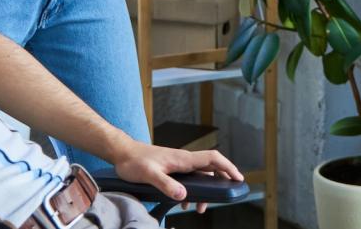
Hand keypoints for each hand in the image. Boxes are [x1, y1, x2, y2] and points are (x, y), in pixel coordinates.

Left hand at [111, 142, 243, 203]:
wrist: (122, 153)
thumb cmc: (134, 161)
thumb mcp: (149, 175)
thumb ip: (166, 185)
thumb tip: (183, 195)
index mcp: (183, 159)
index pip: (212, 159)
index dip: (228, 167)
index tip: (238, 177)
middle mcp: (184, 160)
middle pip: (211, 167)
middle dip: (221, 181)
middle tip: (225, 196)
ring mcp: (178, 164)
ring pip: (200, 174)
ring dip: (206, 189)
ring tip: (201, 207)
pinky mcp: (172, 168)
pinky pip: (189, 178)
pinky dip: (193, 190)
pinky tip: (185, 202)